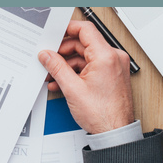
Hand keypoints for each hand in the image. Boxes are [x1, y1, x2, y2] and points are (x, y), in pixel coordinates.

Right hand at [37, 20, 134, 134]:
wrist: (115, 133)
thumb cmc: (102, 115)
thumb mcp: (72, 88)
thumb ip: (56, 67)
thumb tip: (47, 55)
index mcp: (106, 56)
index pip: (85, 30)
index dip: (68, 29)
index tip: (55, 32)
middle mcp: (114, 58)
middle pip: (84, 44)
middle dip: (63, 52)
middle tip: (49, 59)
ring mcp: (115, 67)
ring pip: (86, 57)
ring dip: (68, 65)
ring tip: (53, 75)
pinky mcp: (113, 75)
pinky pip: (92, 67)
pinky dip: (78, 72)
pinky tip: (64, 82)